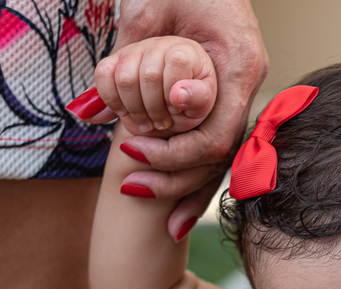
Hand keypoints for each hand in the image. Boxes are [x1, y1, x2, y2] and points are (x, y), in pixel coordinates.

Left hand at [71, 0, 266, 238]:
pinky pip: (215, 140)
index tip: (132, 150)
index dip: (176, 153)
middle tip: (131, 186)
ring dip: (189, 188)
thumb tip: (92, 113)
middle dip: (178, 181)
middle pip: (222, 154)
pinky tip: (176, 204)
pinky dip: (194, 171)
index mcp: (238, 63)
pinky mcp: (227, 93)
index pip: (217, 133)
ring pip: (222, 156)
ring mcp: (240, 91)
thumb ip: (122, 61)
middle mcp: (248, 82)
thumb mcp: (144, 11)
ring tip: (159, 215)